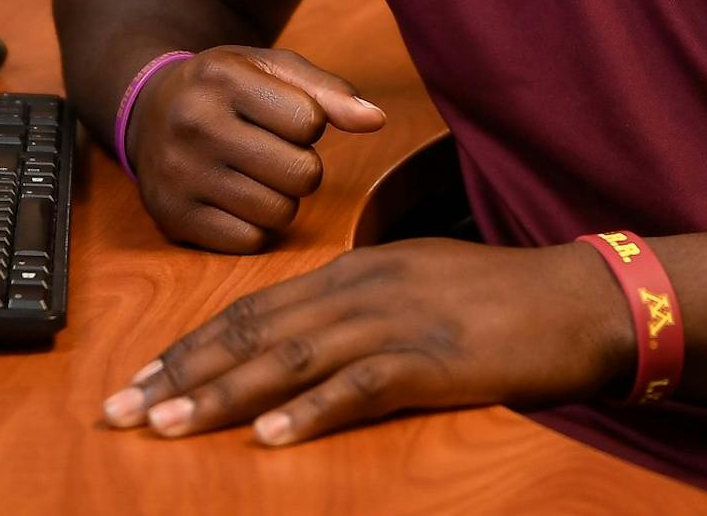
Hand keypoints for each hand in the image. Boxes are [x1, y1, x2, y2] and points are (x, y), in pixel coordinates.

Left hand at [100, 239, 633, 445]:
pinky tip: (273, 436)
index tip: (140, 378)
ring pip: (292, 357)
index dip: (191, 344)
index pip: (254, 308)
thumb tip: (302, 340)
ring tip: (169, 425)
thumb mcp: (416, 287)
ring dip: (224, 395)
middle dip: (183, 372)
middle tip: (123, 409)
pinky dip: (314, 411)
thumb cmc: (503, 302)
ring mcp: (398, 321)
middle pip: (255, 330)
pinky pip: (362, 387)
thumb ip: (358, 307)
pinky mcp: (436, 359)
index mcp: (356, 270)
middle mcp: (364, 287)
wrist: (582, 300)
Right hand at [126, 46, 385, 252]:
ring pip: (280, 213)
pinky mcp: (172, 217)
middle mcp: (193, 124)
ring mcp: (178, 174)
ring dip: (280, 197)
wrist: (148, 111)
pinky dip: (254, 225)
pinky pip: (250, 241)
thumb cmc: (227, 89)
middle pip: (302, 174)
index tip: (284, 117)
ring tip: (254, 173)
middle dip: (301, 166)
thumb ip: (327, 91)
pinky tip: (234, 197)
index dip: (310, 123)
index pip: (310, 122)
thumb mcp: (271, 69)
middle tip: (274, 151)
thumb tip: (377, 120)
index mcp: (221, 77)